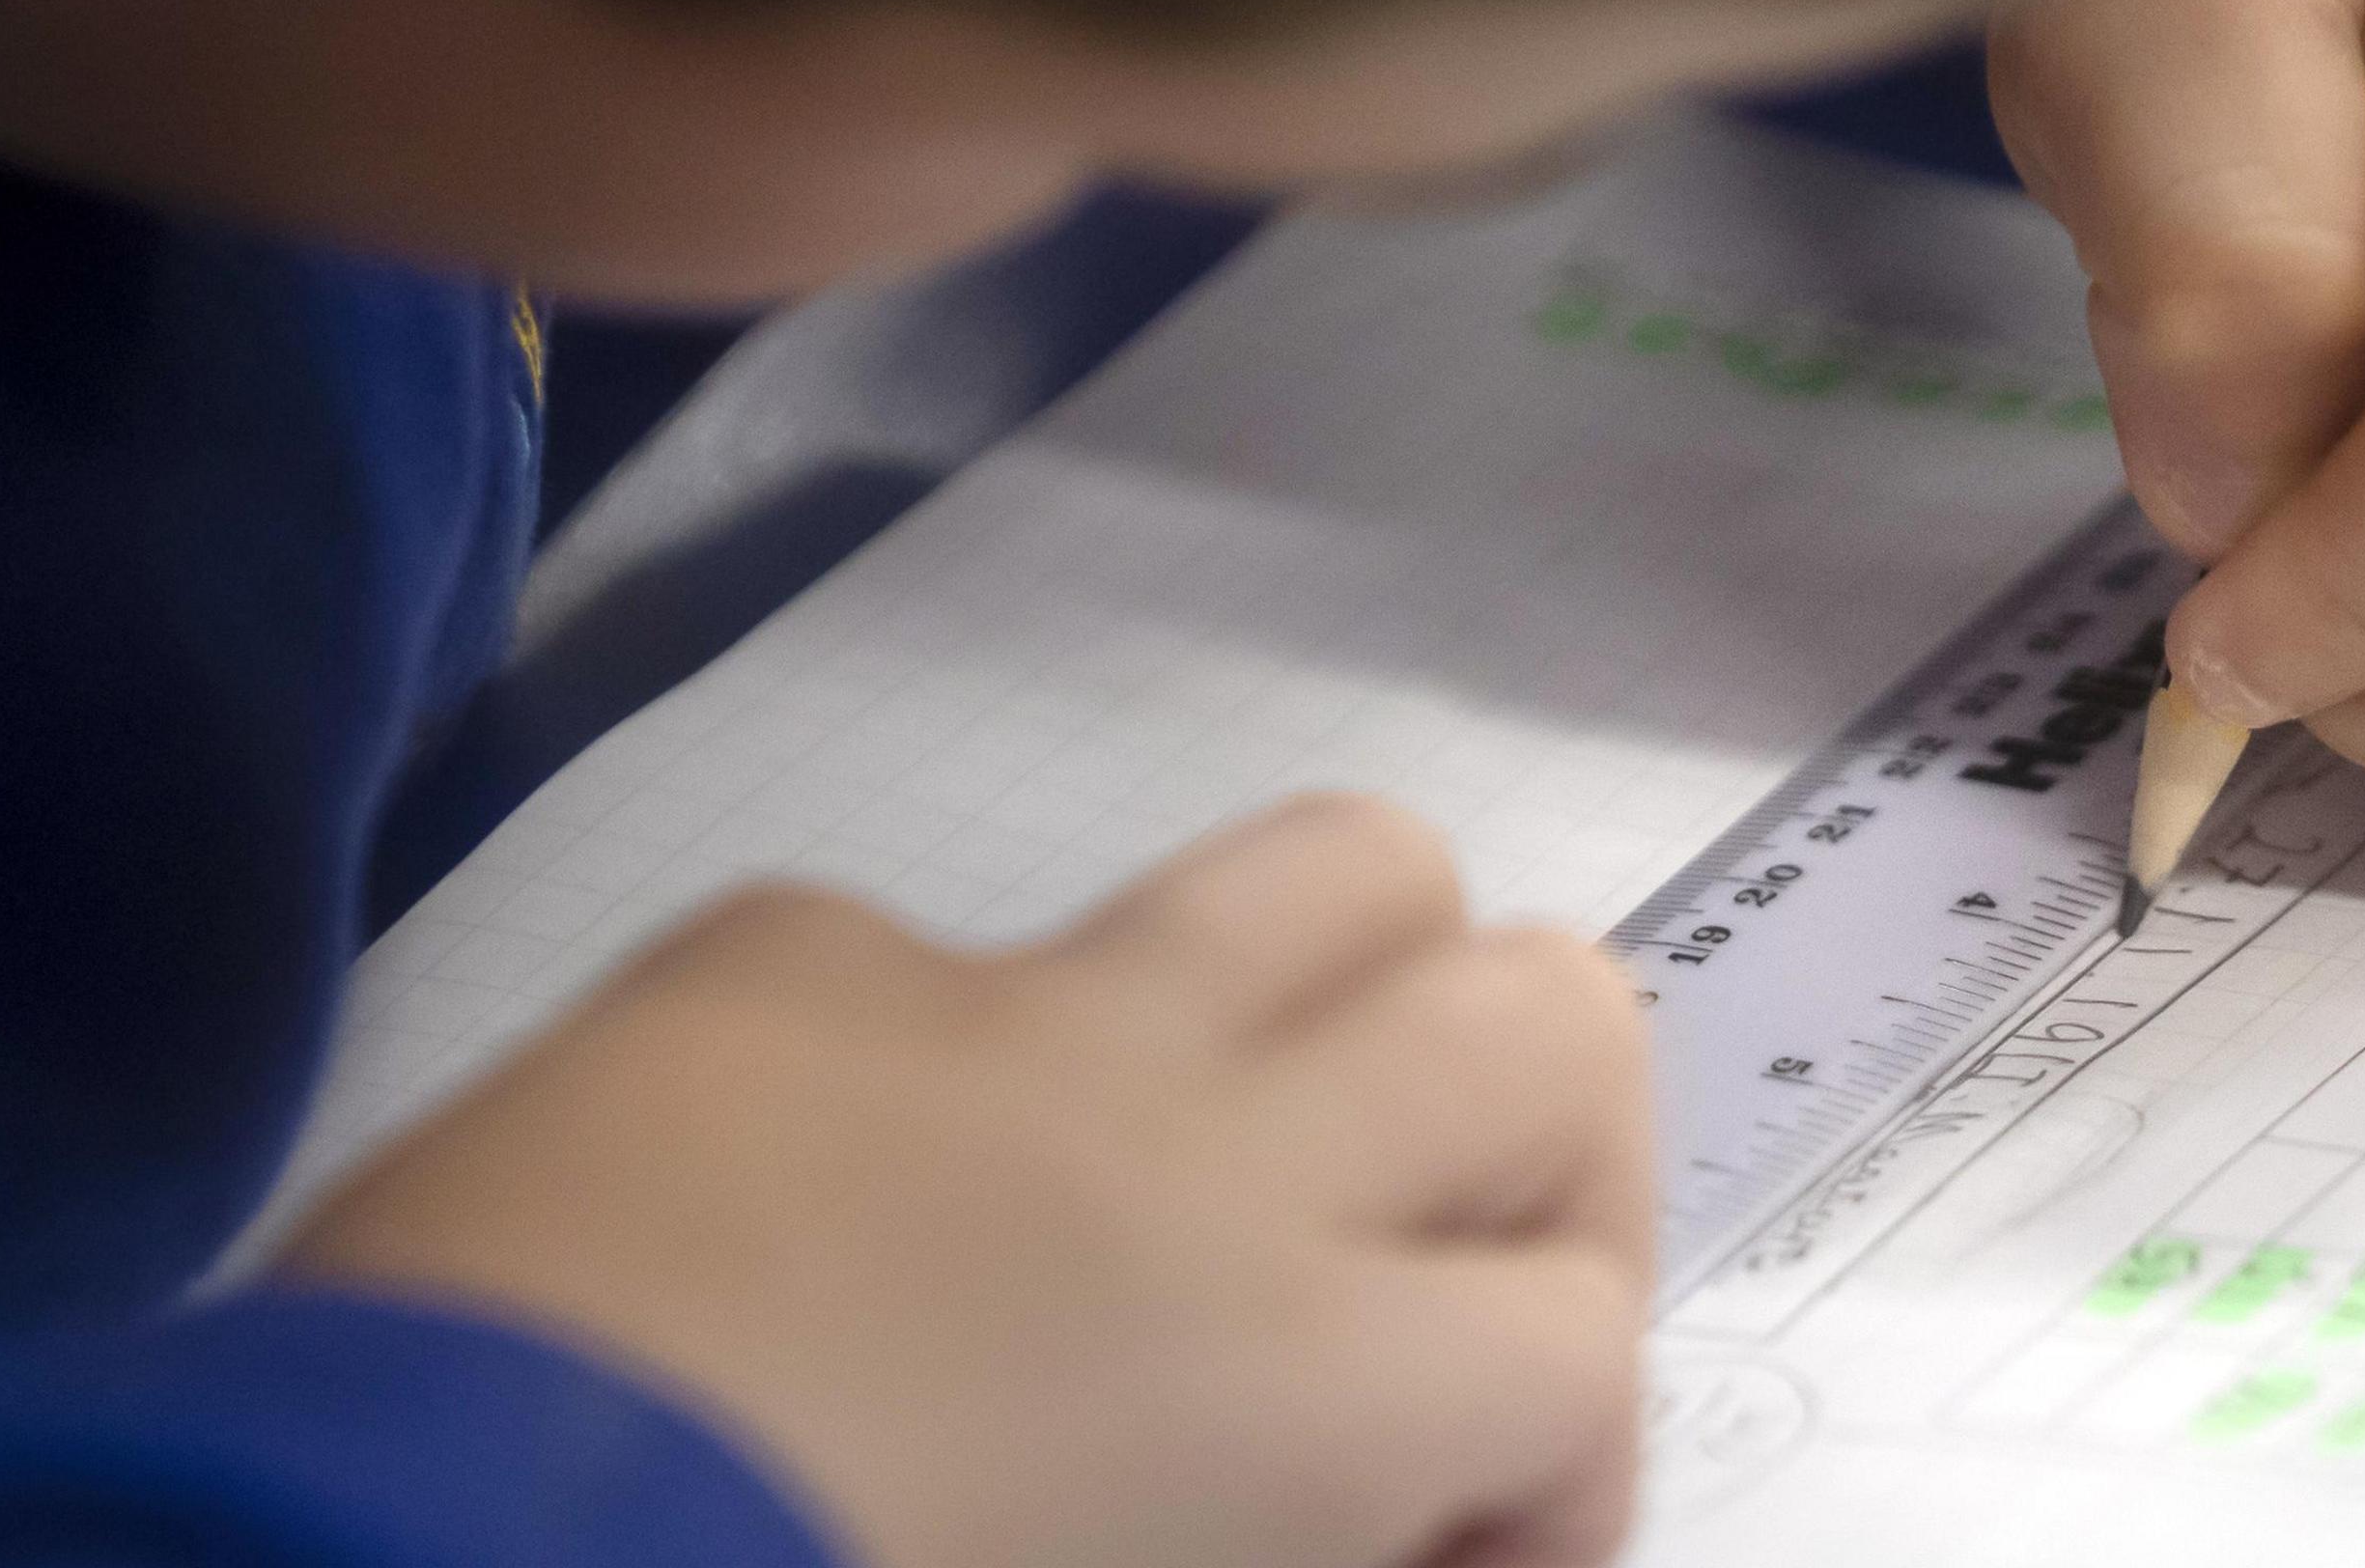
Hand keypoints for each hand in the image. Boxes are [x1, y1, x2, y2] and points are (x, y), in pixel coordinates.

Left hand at [286, 795, 1652, 1567]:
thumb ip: (1280, 1541)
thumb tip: (1347, 1525)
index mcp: (1303, 1372)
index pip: (1584, 1340)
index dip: (1559, 1474)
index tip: (1439, 1566)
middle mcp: (1208, 1147)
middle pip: (1550, 1016)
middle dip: (1544, 1180)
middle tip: (1417, 1329)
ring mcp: (999, 1014)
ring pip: (1338, 866)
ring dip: (1357, 1016)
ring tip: (1254, 1166)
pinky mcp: (780, 959)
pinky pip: (949, 954)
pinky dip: (965, 1070)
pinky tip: (840, 1209)